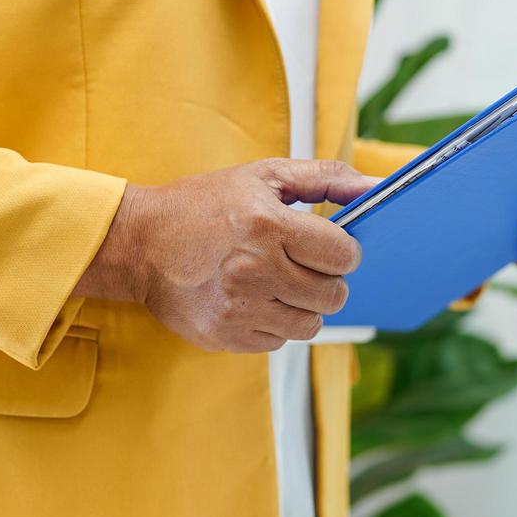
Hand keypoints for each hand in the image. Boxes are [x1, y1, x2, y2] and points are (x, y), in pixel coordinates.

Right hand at [74, 159, 374, 351]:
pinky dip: (275, 323)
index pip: (344, 255)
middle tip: (303, 264)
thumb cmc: (204, 205)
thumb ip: (326, 177)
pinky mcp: (226, 336)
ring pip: (310, 325)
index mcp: (267, 226)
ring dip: (304, 306)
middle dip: (327, 280)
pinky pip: (279, 342)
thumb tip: (378, 187)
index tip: (329, 246)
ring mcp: (239, 309)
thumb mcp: (264, 175)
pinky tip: (254, 299)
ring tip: (278, 282)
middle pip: (333, 295)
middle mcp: (254, 271)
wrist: (139, 243)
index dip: (344, 251)